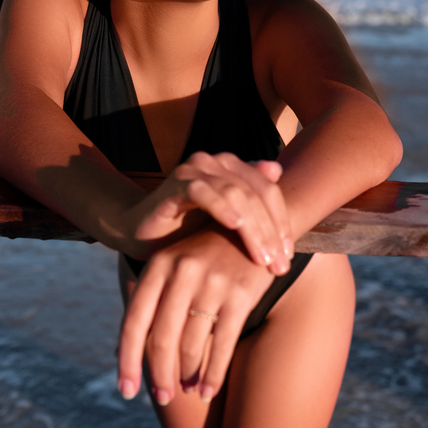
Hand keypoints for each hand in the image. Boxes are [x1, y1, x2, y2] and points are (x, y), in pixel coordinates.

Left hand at [117, 226, 273, 403]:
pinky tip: (207, 390)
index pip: (133, 322)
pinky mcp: (240, 294)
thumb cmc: (205, 258)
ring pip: (192, 345)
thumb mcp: (173, 267)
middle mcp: (182, 272)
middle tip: (163, 397)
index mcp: (158, 266)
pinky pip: (223, 345)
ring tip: (188, 391)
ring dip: (188, 376)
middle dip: (160, 376)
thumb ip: (151, 303)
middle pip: (162, 339)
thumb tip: (121, 353)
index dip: (127, 360)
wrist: (253, 229)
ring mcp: (212, 282)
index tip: (126, 391)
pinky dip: (213, 374)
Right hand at [127, 151, 292, 274]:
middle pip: (256, 193)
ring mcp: (195, 170)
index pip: (269, 192)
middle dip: (271, 232)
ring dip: (253, 228)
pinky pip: (203, 192)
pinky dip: (221, 208)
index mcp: (232, 168)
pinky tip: (234, 227)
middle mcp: (216, 162)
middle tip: (279, 265)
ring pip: (236, 193)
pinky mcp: (176, 183)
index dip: (282, 223)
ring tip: (261, 258)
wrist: (139, 233)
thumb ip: (253, 206)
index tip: (288, 258)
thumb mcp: (226, 225)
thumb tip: (278, 171)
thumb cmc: (186, 231)